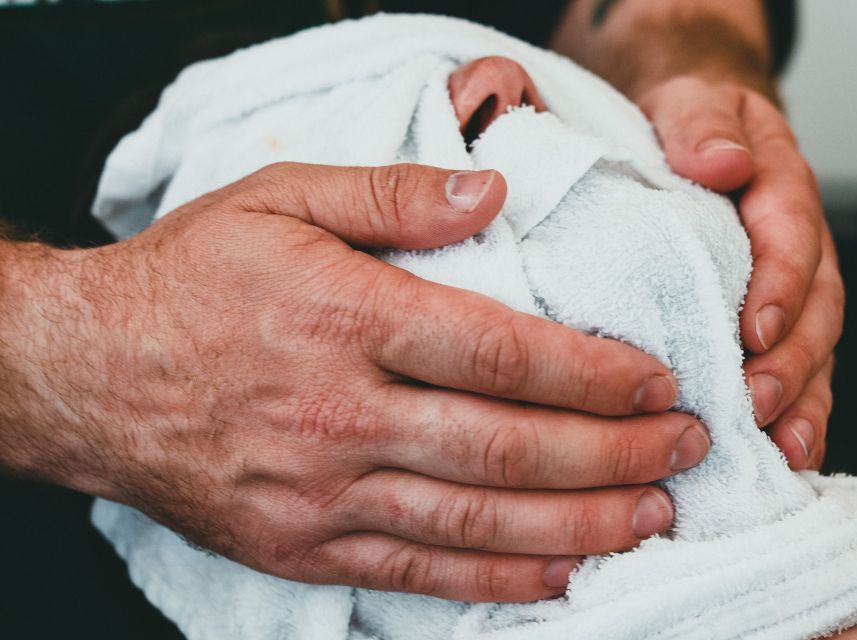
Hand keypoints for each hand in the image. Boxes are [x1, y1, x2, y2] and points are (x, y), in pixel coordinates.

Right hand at [0, 162, 709, 601]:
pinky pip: (417, 574)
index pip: (499, 353)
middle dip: (613, 452)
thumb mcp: (280, 198)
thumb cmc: (192, 279)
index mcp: (343, 319)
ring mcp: (320, 495)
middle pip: (507, 447)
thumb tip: (493, 192)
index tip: (656, 381)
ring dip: (579, 522)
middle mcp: (338, 416)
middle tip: (685, 449)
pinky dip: (498, 581)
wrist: (87, 373)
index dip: (592, 373)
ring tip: (652, 515)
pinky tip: (563, 574)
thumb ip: (393, 194)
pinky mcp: (301, 548)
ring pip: (477, 523)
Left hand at [638, 76, 843, 469]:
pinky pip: (793, 373)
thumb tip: (721, 162)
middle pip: (815, 310)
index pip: (792, 239)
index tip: (753, 332)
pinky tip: (776, 457)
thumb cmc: (690, 129)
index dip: (780, 288)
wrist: (696, 139)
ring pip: (812, 353)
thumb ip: (703, 126)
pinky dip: (791, 415)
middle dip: (792, 362)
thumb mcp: (690, 104)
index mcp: (780, 191)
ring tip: (782, 449)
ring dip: (801, 403)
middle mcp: (797, 250)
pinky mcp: (770, 326)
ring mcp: (789, 293)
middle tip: (759, 404)